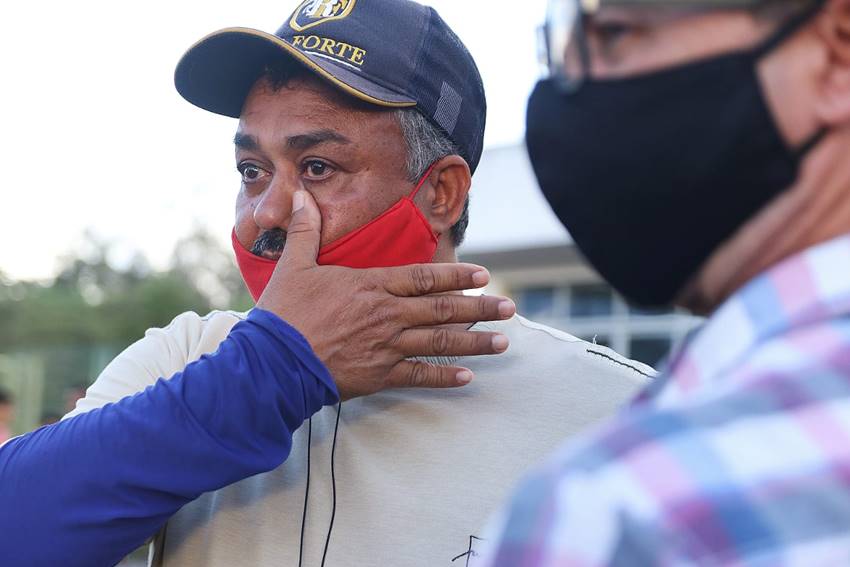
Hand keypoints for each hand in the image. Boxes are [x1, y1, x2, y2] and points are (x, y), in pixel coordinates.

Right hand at [257, 190, 514, 398]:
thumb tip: (301, 196)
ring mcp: (387, 347)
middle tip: (509, 307)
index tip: (483, 275)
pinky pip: (420, 376)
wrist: (272, 363)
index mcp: (372, 287)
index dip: (456, 275)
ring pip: (440, 343)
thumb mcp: (294, 266)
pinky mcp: (380, 375)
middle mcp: (388, 315)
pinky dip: (445, 377)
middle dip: (480, 308)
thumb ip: (305, 231)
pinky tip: (468, 377)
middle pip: (443, 309)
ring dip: (475, 341)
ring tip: (503, 341)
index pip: (424, 277)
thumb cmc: (284, 314)